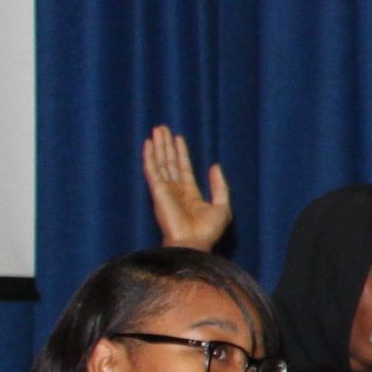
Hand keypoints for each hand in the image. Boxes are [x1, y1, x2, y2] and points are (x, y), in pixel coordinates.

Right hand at [143, 126, 230, 249]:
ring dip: (158, 146)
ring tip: (156, 130)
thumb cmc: (208, 231)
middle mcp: (176, 190)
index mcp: (190, 194)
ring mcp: (165, 190)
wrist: (194, 243)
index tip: (179, 138)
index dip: (181, 153)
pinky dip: (150, 156)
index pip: (184, 168)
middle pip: (170, 162)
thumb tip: (215, 165)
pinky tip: (148, 144)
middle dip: (167, 145)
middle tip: (162, 128)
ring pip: (161, 162)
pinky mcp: (157, 191)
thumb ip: (220, 186)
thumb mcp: (222, 206)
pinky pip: (152, 170)